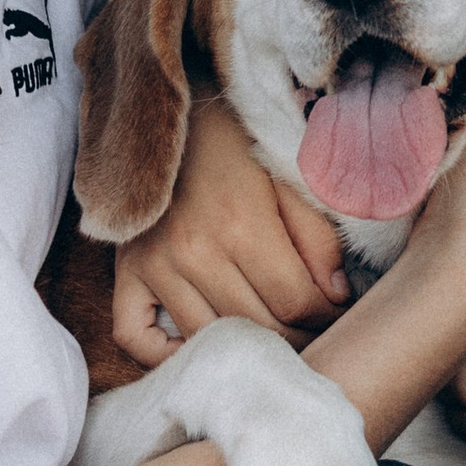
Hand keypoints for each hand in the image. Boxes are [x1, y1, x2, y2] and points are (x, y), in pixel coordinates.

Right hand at [111, 97, 348, 364]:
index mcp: (242, 224)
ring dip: (247, 348)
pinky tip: (200, 344)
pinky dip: (164, 353)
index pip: (297, 303)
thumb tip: (336, 296)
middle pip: (258, 329)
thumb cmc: (236, 142)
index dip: (328, 316)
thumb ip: (317, 236)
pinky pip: (135, 337)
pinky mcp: (126, 273)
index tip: (339, 313)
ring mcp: (155, 267)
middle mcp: (193, 253)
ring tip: (273, 337)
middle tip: (316, 331)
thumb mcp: (288, 176)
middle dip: (299, 337)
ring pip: (209, 339)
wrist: (170, 111)